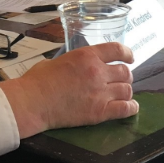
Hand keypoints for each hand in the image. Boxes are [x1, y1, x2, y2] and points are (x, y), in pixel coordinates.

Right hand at [0, 43, 138, 137]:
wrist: (32, 102)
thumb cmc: (37, 81)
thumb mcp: (56, 61)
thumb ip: (72, 62)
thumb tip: (74, 67)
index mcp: (87, 56)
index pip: (117, 50)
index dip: (127, 53)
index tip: (130, 58)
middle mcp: (97, 72)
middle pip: (125, 72)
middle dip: (124, 76)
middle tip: (119, 81)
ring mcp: (100, 93)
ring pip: (127, 90)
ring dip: (126, 91)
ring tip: (121, 94)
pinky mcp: (99, 112)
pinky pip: (125, 109)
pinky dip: (131, 108)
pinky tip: (131, 107)